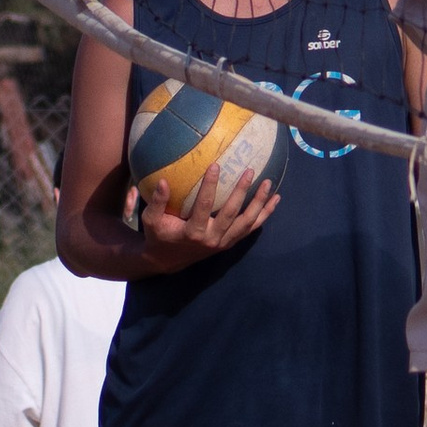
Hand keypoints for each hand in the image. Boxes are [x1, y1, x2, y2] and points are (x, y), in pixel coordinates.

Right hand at [131, 173, 280, 265]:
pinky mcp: (230, 243)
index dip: (210, 186)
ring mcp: (224, 243)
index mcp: (194, 233)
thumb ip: (157, 202)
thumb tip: (164, 181)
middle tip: (249, 170)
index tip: (215, 165)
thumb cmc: (159, 235)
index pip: (204, 207)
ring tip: (269, 184)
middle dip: (241, 192)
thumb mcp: (151, 220)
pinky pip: (251, 229)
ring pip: (246, 223)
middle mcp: (212, 239)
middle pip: (232, 214)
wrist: (168, 261)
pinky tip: (275, 199)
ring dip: (259, 204)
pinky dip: (264, 215)